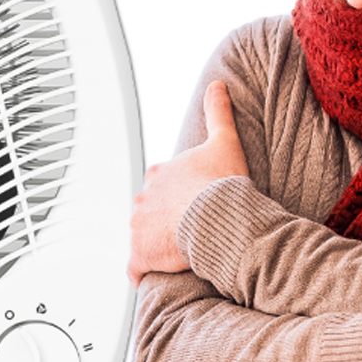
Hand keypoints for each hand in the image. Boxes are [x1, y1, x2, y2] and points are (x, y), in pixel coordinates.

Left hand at [128, 80, 249, 286]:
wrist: (219, 216)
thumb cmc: (223, 182)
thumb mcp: (224, 140)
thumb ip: (218, 111)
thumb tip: (217, 84)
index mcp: (159, 173)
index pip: (161, 185)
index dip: (177, 196)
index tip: (192, 205)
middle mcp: (143, 197)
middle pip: (149, 211)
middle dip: (163, 221)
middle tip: (188, 232)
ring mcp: (138, 226)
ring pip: (142, 238)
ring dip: (154, 246)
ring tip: (178, 255)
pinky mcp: (140, 254)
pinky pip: (136, 269)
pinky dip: (144, 273)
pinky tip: (157, 276)